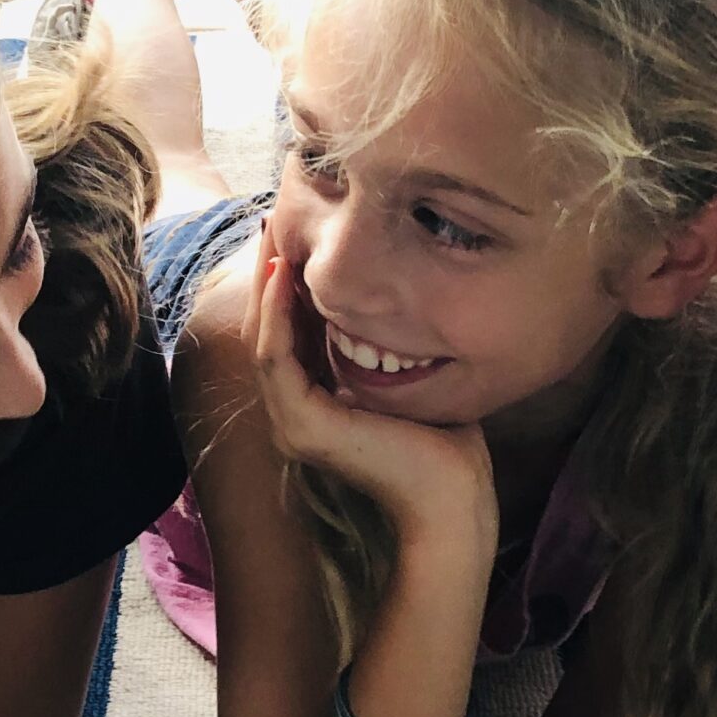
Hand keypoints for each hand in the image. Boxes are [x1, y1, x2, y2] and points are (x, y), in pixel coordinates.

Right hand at [245, 224, 493, 541]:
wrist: (453, 495)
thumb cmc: (445, 442)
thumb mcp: (406, 377)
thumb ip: (384, 344)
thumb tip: (389, 296)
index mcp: (314, 408)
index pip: (288, 336)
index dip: (287, 286)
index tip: (295, 237)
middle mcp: (293, 416)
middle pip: (267, 332)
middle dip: (268, 275)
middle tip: (272, 221)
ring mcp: (292, 424)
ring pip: (263, 339)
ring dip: (266, 286)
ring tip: (274, 237)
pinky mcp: (302, 425)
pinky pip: (274, 357)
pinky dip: (277, 313)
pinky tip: (286, 273)